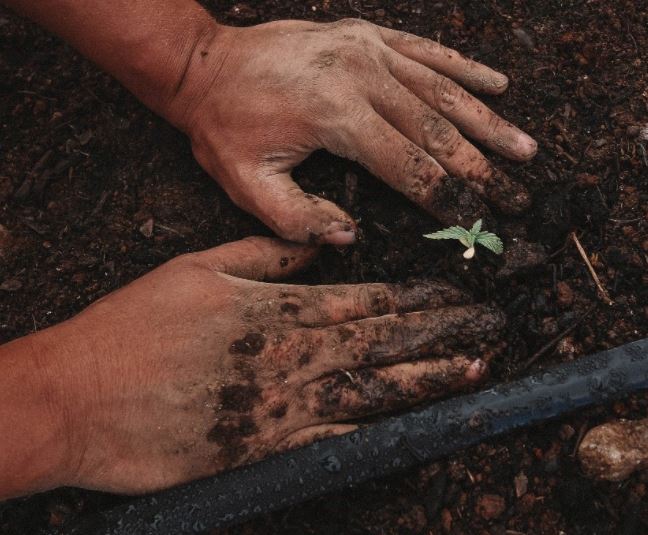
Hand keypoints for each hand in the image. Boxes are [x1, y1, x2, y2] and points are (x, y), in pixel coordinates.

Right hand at [34, 237, 502, 494]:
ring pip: (371, 390)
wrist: (81, 395)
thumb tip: (319, 247)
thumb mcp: (199, 267)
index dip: (417, 297)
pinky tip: (414, 426)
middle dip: (441, 334)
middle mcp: (289, 356)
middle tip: (490, 329)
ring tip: (473, 372)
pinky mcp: (263, 447)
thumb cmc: (135, 326)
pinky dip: (377, 432)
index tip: (456, 294)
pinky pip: (333, 439)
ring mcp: (280, 405)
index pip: (365, 300)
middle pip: (381, 342)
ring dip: (426, 380)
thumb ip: (265, 255)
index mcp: (276, 309)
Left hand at [170, 18, 537, 244]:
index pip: (408, 166)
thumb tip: (351, 236)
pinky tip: (498, 83)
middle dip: (480, 169)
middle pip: (437, 130)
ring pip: (443, 90)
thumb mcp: (247, 185)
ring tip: (525, 148)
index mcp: (336, 116)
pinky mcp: (366, 36)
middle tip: (518, 197)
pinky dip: (464, 69)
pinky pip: (426, 51)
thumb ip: (298, 219)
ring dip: (488, 122)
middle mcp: (361, 76)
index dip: (446, 198)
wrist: (204, 66)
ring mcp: (367, 50)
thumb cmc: (224, 128)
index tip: (479, 222)